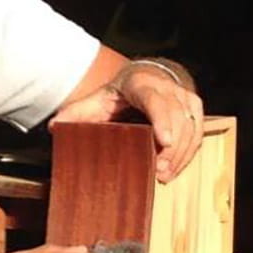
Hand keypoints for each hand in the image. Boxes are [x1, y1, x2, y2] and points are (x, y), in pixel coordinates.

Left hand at [50, 65, 203, 182]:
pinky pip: (197, 132)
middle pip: (176, 118)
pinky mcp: (195, 108)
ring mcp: (184, 97)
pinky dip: (188, 153)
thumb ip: (76, 113)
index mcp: (141, 84)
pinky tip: (174, 169)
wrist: (145, 76)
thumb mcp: (96, 99)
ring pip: (190, 127)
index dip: (162, 120)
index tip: (164, 142)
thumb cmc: (119, 93)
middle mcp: (167, 88)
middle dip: (172, 148)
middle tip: (159, 172)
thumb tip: (54, 127)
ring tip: (165, 176)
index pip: (155, 101)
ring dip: (181, 154)